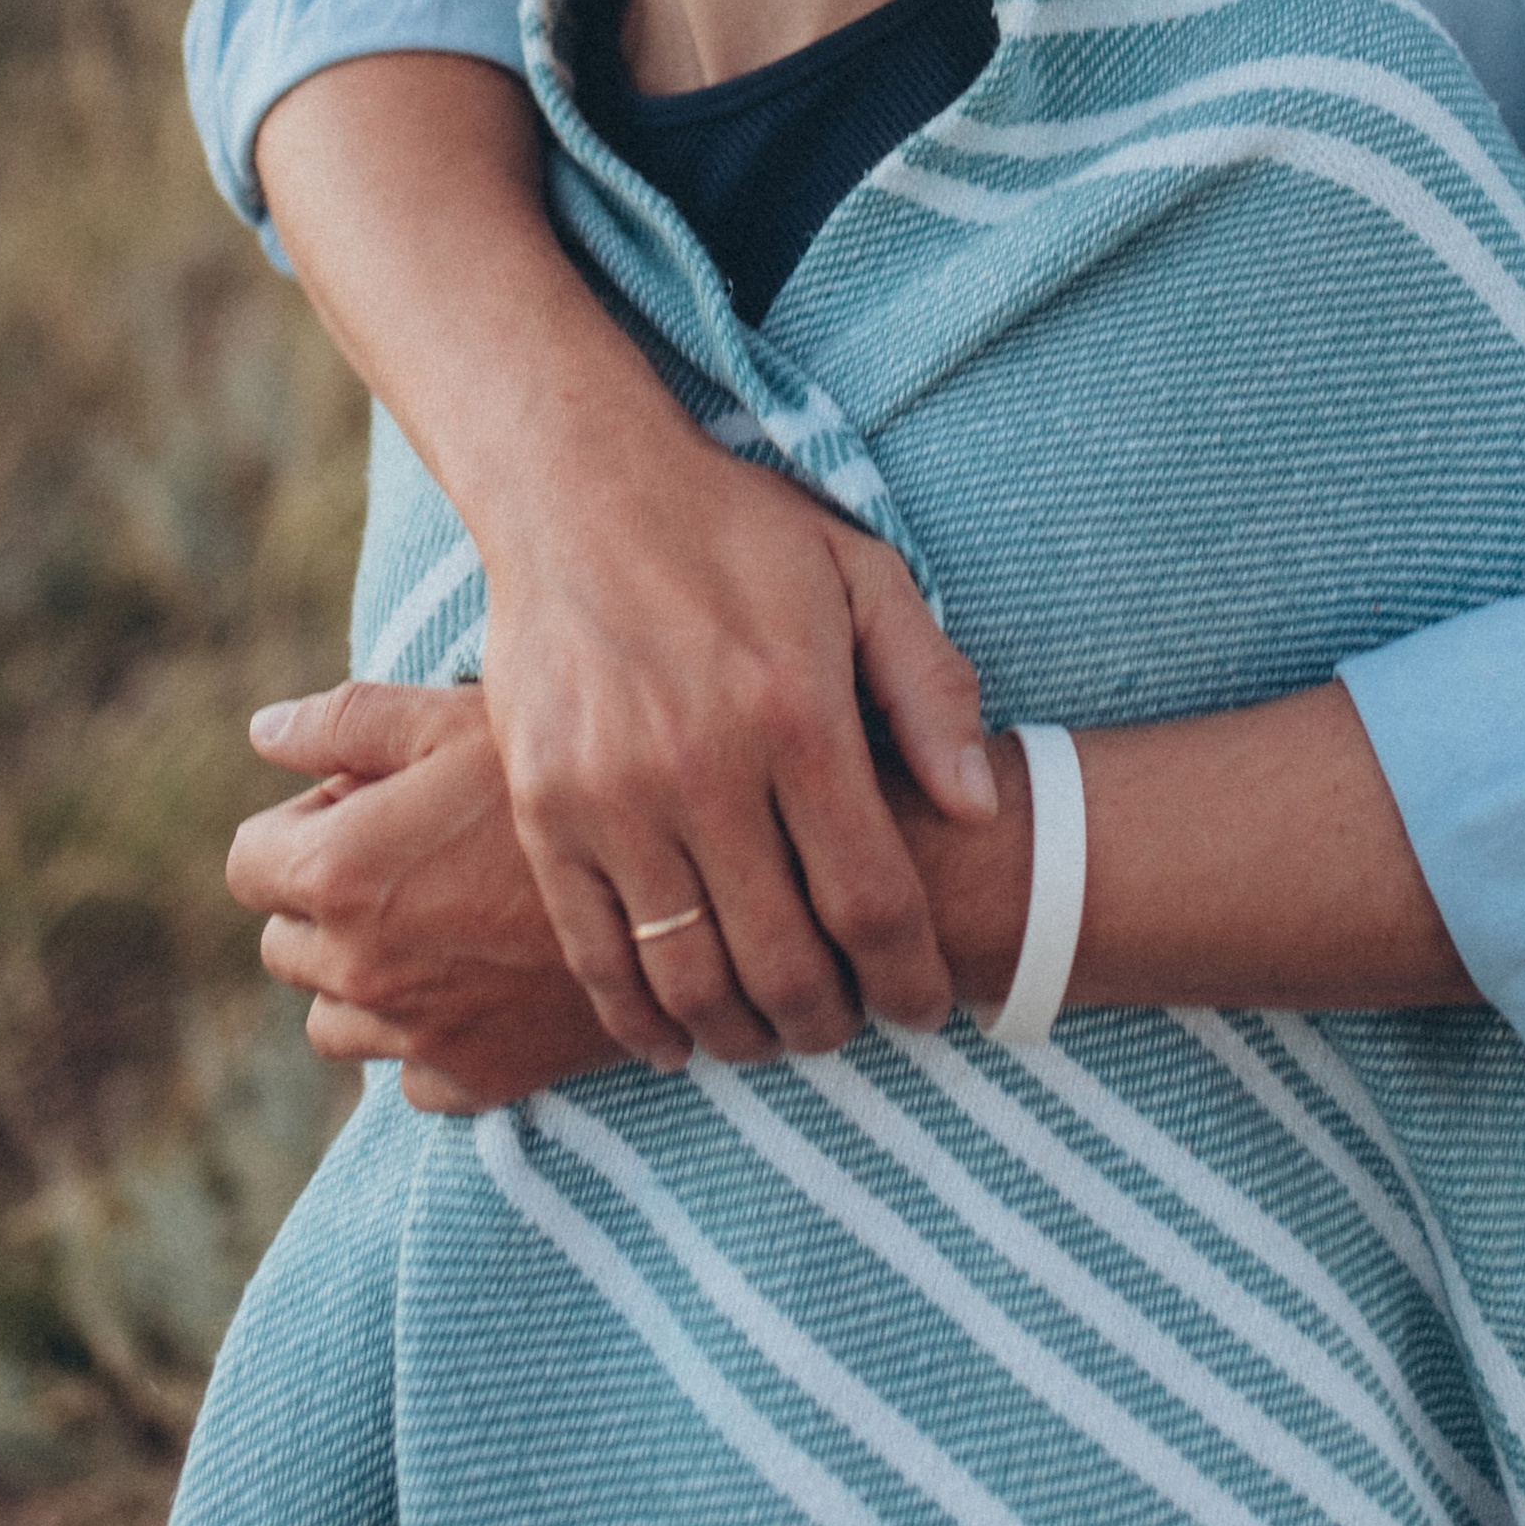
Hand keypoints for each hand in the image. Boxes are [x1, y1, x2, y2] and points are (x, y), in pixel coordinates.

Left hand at [229, 683, 620, 1113]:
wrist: (693, 876)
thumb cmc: (567, 774)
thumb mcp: (458, 719)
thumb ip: (346, 723)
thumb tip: (260, 730)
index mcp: (340, 871)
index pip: (248, 863)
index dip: (300, 828)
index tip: (363, 809)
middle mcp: (360, 966)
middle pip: (285, 945)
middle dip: (329, 902)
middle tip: (416, 858)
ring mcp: (414, 1034)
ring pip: (336, 1019)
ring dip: (368, 976)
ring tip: (450, 920)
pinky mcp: (473, 1080)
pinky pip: (410, 1070)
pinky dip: (431, 1035)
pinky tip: (490, 978)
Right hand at [475, 441, 996, 1074]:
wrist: (579, 487)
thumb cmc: (737, 531)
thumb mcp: (863, 574)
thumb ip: (930, 689)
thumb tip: (981, 810)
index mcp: (797, 715)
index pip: (871, 899)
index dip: (909, 978)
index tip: (925, 1009)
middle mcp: (703, 768)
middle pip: (782, 960)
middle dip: (828, 1022)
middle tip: (848, 1028)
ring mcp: (612, 795)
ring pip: (687, 973)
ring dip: (738, 1033)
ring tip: (769, 1036)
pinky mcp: (543, 807)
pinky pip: (592, 948)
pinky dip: (632, 1016)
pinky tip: (669, 1038)